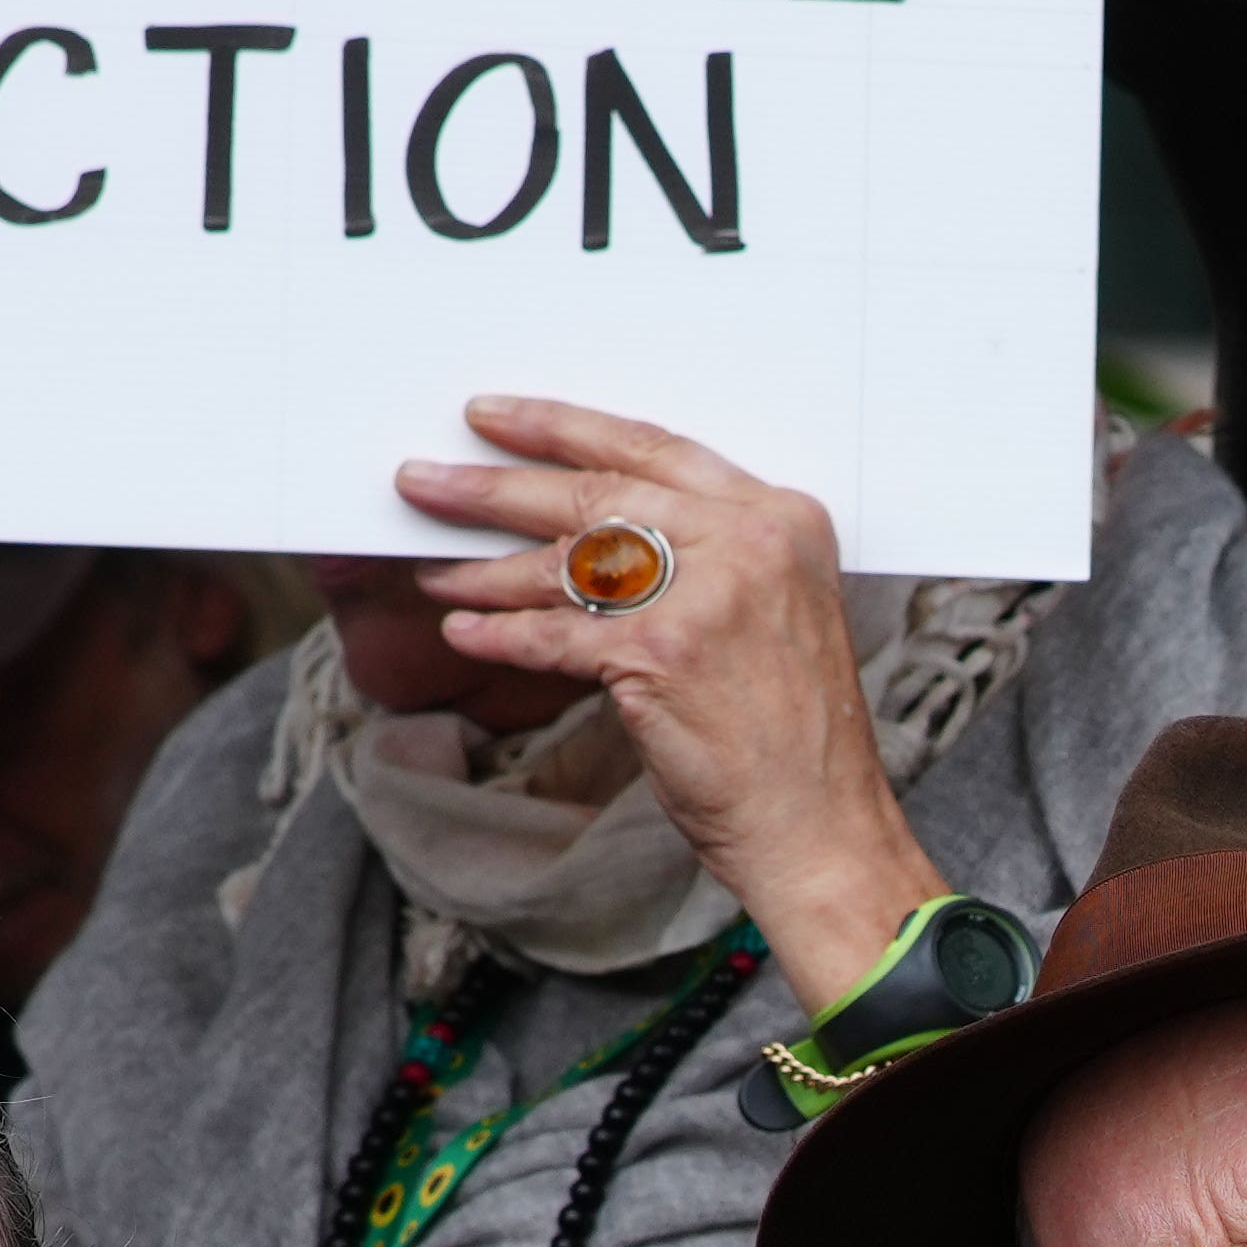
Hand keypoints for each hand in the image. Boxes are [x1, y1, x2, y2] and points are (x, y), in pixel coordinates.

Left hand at [397, 396, 951, 993]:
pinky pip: (556, 635)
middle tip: (426, 481)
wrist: (820, 827)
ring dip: (486, 568)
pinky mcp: (663, 651)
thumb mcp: (772, 612)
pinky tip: (464, 630)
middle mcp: (749, 540)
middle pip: (597, 492)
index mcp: (780, 518)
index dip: (562, 428)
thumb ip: (705, 557)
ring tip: (436, 572)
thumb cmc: (792, 736)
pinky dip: (503, 636)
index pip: (652, 449)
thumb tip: (592, 532)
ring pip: (569, 560)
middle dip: (496, 486)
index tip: (496, 418)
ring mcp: (707, 592)